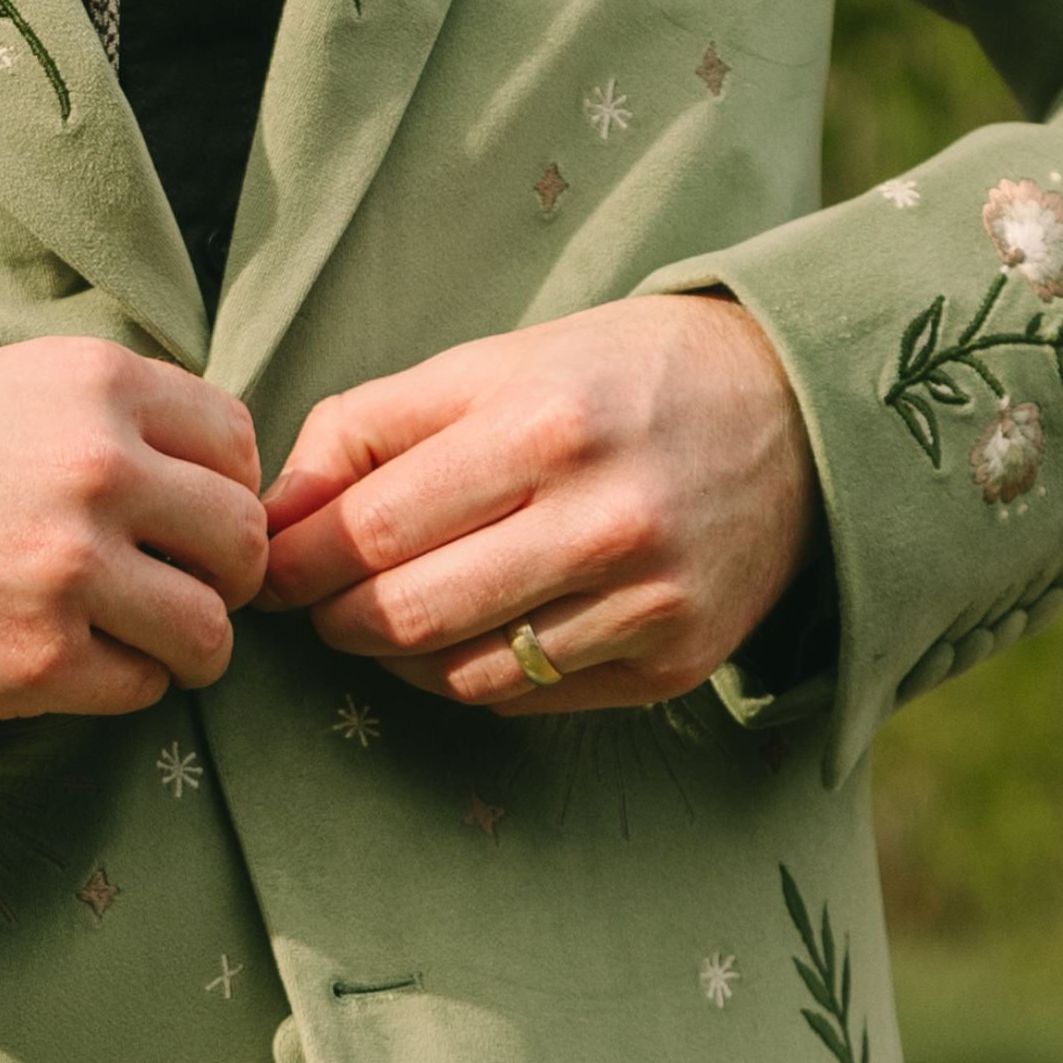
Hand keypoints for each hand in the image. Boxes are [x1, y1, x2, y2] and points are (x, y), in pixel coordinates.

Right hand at [0, 337, 267, 722]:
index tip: (190, 521)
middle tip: (185, 590)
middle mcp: (96, 465)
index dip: (225, 491)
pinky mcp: (41, 658)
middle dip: (226, 575)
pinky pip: (145, 685)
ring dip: (190, 644)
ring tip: (148, 642)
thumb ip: (123, 413)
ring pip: (211, 627)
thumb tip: (227, 475)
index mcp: (97, 383)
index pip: (235, 444)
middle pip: (243, 538)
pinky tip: (77, 661)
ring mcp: (70, 566)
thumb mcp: (20, 387)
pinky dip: (128, 683)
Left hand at [260, 297, 820, 712]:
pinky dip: (467, 677)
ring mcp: (648, 602)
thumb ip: (367, 430)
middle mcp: (603, 520)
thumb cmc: (612, 380)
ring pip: (460, 675)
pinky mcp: (675, 661)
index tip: (265, 567)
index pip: (372, 528)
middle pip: (406, 615)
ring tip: (380, 616)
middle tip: (314, 601)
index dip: (296, 562)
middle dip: (332, 618)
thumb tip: (273, 512)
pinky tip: (460, 636)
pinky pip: (526, 697)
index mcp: (544, 426)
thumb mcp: (489, 365)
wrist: (797, 416)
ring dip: (391, 657)